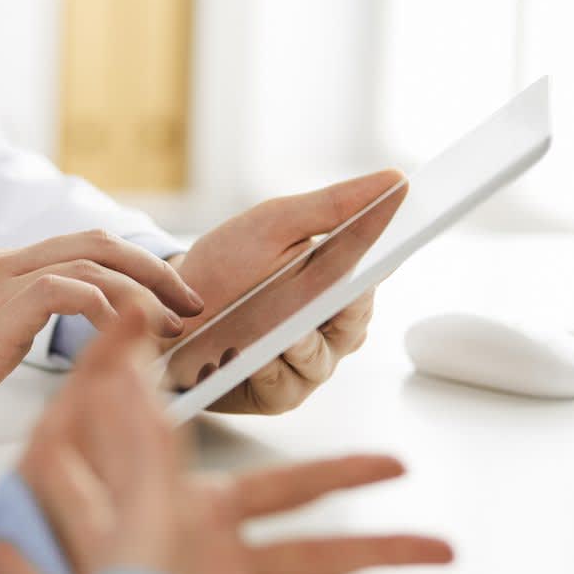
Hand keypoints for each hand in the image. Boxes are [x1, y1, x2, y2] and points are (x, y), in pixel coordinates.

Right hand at [0, 232, 204, 451]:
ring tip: (175, 324)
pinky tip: (128, 336)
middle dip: (153, 268)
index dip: (127, 269)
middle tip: (189, 301)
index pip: (76, 251)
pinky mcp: (1, 307)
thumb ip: (4, 326)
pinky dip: (112, 308)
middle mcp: (1, 263)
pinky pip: (75, 290)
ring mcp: (0, 279)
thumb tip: (44, 338)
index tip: (161, 298)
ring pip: (96, 258)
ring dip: (147, 288)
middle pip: (98, 242)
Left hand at [0, 310, 453, 573]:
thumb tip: (134, 327)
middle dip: (374, 526)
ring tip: (438, 563)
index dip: (340, 474)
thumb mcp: (65, 449)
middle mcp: (216, 546)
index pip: (280, 484)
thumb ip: (105, 392)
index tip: (391, 466)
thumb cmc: (36, 530)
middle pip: (312, 530)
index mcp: (193, 506)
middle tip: (433, 522)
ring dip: (378, 569)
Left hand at [166, 170, 406, 414]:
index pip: (375, 270)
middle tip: (346, 289)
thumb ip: (332, 206)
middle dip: (348, 305)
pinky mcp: (277, 393)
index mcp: (338, 281)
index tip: (405, 237)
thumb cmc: (227, 265)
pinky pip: (284, 386)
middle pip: (355, 319)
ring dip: (303, 343)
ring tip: (290, 333)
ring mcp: (305, 363)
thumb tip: (395, 179)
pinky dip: (268, 370)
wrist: (167, 309)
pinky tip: (252, 359)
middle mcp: (329, 326)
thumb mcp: (273, 224)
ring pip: (322, 356)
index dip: (392, 253)